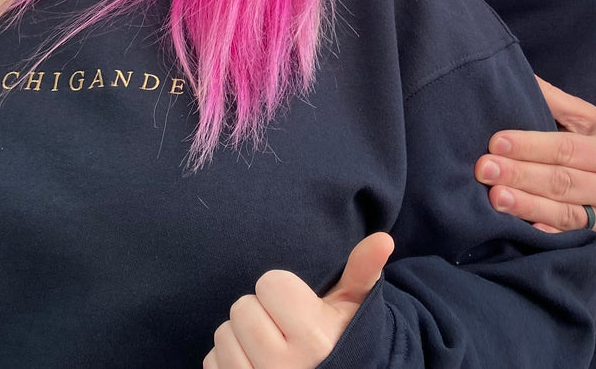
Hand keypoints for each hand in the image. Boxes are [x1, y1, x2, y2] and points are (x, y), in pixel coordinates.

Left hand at [203, 232, 392, 368]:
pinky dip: (227, 359)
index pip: (270, 283)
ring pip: (224, 333)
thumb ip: (363, 271)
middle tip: (282, 328)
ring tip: (268, 346)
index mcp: (314, 337)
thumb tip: (383, 238)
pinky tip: (253, 364)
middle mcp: (284, 366)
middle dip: (260, 312)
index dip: (282, 291)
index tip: (297, 308)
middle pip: (242, 307)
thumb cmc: (339, 339)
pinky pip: (211, 360)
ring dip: (242, 336)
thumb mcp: (353, 307)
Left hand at [474, 76, 595, 242]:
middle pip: (561, 181)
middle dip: (520, 175)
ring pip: (563, 213)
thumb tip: (522, 77)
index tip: (496, 142)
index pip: (565, 148)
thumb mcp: (591, 118)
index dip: (530, 146)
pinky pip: (568, 238)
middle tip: (484, 169)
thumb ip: (556, 102)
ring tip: (495, 198)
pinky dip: (544, 235)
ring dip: (526, 206)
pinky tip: (519, 231)